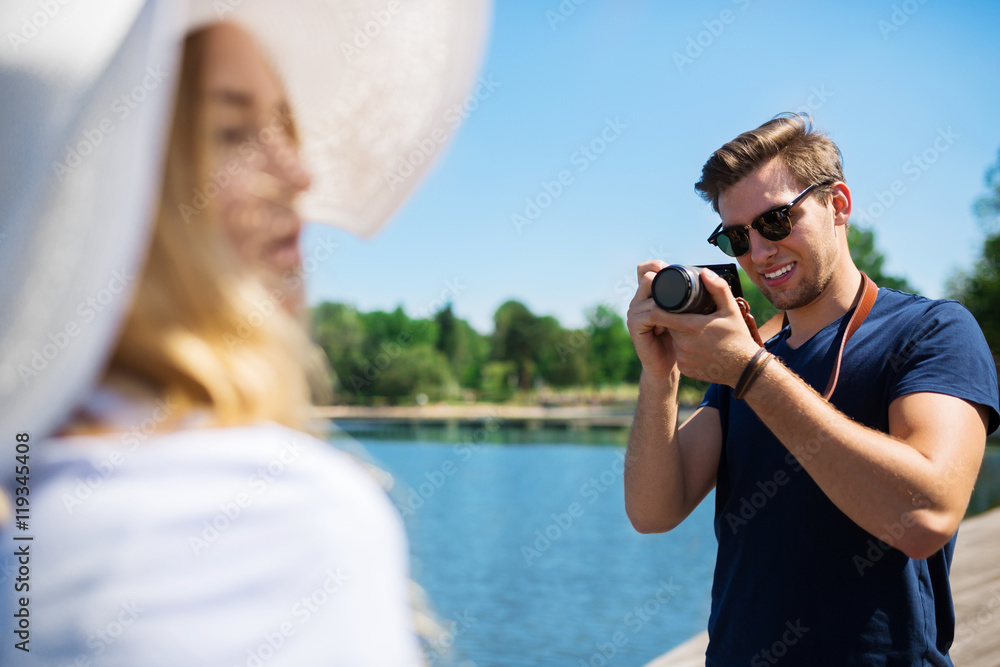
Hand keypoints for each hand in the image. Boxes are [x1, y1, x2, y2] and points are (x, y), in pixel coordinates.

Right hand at [626, 260, 677, 380]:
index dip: (657, 265)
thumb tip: (703, 275)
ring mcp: (633, 312)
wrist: (666, 365)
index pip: (645, 269)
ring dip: (669, 303)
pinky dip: (665, 317)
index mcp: (647, 294)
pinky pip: (651, 314)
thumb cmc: (677, 338)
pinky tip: (673, 325)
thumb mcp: (682, 313)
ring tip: (681, 315)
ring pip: (652, 295)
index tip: (675, 271)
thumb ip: (684, 297)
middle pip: (647, 278)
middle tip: (685, 295)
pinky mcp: (634, 325)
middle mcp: (637, 300)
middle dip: (666, 282)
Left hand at [654, 268, 760, 386]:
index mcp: (690, 326)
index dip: (658, 306)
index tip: (664, 302)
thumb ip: (718, 288)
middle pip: (667, 326)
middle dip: (673, 320)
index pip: (658, 314)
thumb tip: (704, 272)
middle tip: (689, 316)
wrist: (745, 369)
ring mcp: (683, 358)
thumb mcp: (731, 310)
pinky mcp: (685, 369)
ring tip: (696, 333)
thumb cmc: (738, 337)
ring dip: (679, 335)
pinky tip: (698, 347)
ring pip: (673, 340)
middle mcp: (682, 343)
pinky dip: (685, 350)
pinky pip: (679, 355)